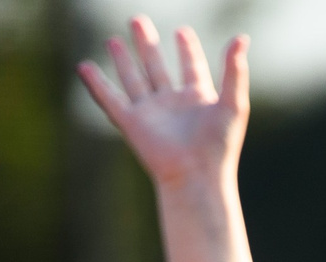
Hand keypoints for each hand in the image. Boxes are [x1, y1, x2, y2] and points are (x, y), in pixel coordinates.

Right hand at [79, 17, 245, 192]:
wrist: (196, 176)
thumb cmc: (219, 145)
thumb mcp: (233, 103)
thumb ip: (235, 70)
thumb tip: (241, 38)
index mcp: (197, 99)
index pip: (190, 67)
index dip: (187, 50)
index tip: (182, 32)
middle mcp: (172, 104)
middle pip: (156, 67)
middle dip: (147, 44)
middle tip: (137, 21)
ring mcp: (150, 113)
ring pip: (133, 79)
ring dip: (123, 60)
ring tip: (112, 40)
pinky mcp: (132, 123)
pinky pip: (110, 99)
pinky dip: (96, 84)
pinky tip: (84, 67)